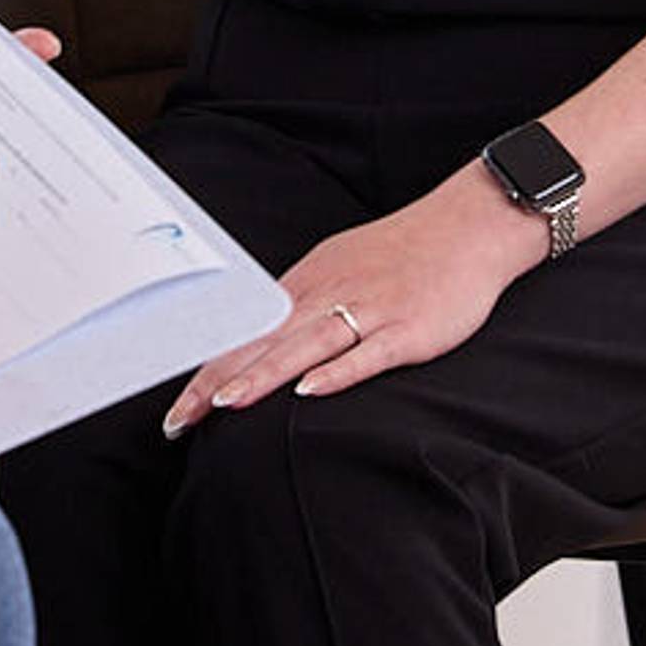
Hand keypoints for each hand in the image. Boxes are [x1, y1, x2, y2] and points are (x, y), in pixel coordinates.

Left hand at [162, 167, 544, 435]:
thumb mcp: (340, 267)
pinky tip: (311, 391)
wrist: (468, 226)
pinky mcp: (408, 329)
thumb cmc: (404, 252)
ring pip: (305, 347)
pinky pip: (367, 353)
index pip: (247, 331)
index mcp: (310, 283)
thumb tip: (264, 338)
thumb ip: (304, 304)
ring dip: (263, 374)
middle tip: (178, 419)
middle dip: (217, 382)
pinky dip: (338, 372)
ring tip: (225, 403)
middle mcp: (330, 294)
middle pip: (263, 342)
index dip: (208, 368)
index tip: (177, 406)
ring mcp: (369, 311)